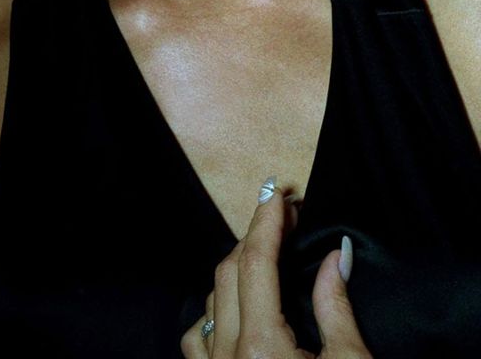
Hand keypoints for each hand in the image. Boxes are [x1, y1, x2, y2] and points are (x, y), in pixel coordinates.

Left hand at [180, 178, 369, 357]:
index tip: (276, 192)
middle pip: (228, 273)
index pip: (256, 263)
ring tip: (266, 252)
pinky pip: (198, 336)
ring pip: (210, 301)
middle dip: (254, 236)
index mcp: (262, 345)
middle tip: (284, 214)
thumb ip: (336, 308)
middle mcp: (227, 353)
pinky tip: (235, 306)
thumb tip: (335, 255)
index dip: (267, 222)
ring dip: (235, 272)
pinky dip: (215, 312)